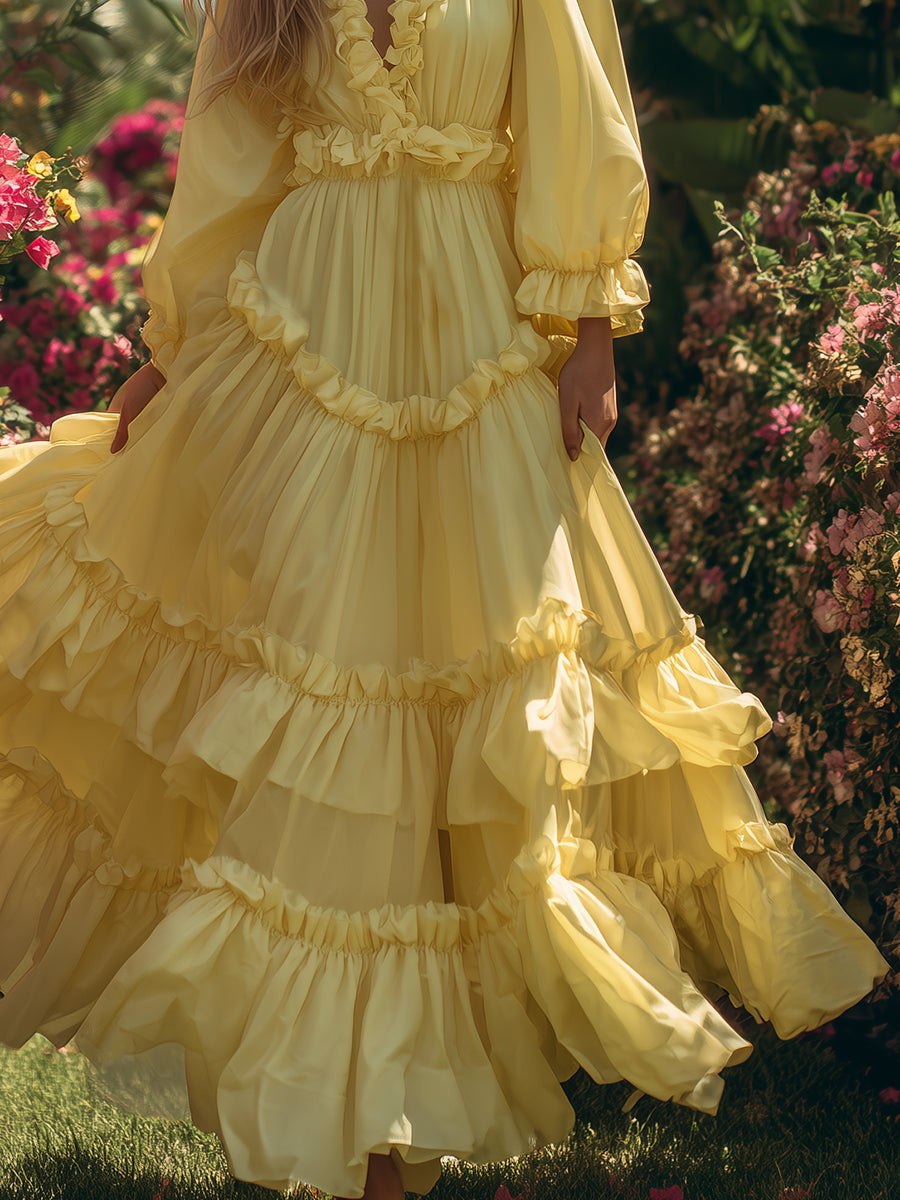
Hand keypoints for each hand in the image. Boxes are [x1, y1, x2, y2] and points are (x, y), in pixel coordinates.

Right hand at [109, 362, 165, 453]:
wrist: (167, 371)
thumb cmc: (143, 388)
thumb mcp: (129, 412)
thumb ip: (121, 432)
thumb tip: (112, 452)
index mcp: (117, 409)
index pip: (110, 429)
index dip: (112, 441)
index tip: (114, 458)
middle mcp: (131, 411)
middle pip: (128, 432)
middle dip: (129, 443)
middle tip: (131, 461)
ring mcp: (145, 411)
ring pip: (142, 431)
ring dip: (144, 439)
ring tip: (145, 457)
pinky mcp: (160, 412)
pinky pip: (155, 427)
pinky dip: (155, 434)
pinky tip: (157, 446)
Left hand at [557, 315, 616, 459]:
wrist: (596, 348)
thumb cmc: (577, 373)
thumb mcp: (567, 403)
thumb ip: (570, 431)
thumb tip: (574, 457)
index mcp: (600, 424)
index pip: (592, 454)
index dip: (580, 461)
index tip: (566, 468)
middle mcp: (610, 422)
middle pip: (594, 446)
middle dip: (580, 451)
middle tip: (560, 455)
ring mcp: (611, 414)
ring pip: (596, 435)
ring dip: (582, 438)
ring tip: (565, 438)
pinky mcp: (609, 406)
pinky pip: (597, 425)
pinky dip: (586, 428)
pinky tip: (574, 421)